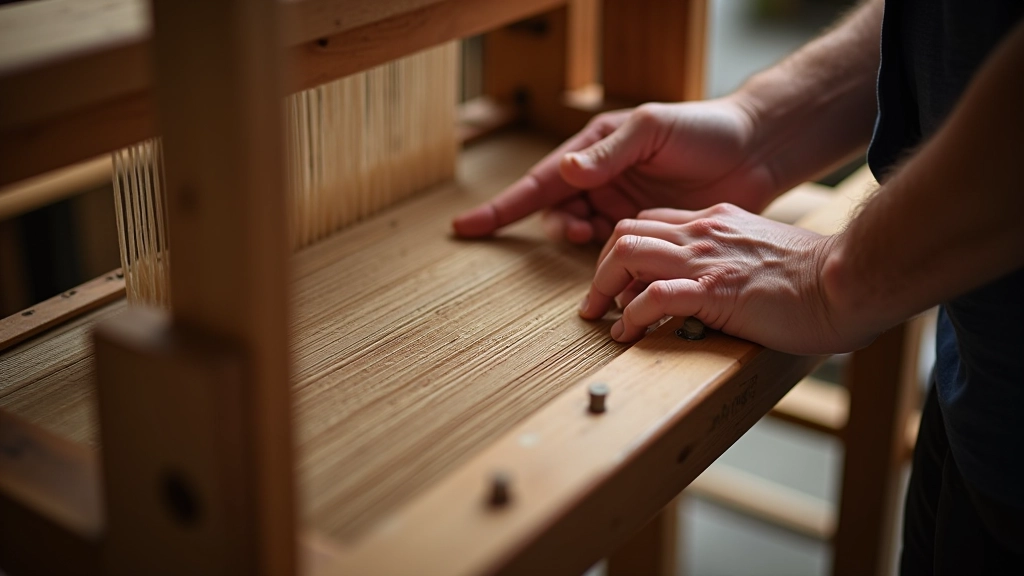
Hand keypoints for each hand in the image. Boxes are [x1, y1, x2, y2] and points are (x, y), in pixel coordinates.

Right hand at [452, 98, 779, 242]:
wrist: (756, 151)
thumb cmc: (704, 129)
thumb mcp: (653, 128)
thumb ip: (610, 151)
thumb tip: (568, 169)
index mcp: (595, 150)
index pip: (540, 181)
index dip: (502, 206)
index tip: (466, 227)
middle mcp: (602, 181)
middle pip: (554, 212)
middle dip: (553, 225)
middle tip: (575, 230)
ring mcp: (622, 208)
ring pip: (581, 236)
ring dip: (579, 243)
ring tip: (594, 240)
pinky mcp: (646, 232)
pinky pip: (614, 252)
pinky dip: (609, 260)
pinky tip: (621, 259)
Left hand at [577, 204, 873, 354]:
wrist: (850, 279)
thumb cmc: (818, 276)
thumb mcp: (762, 253)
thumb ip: (732, 258)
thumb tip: (712, 287)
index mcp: (714, 220)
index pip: (648, 222)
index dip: (623, 250)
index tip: (618, 282)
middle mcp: (703, 231)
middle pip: (625, 232)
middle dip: (601, 268)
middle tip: (597, 303)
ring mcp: (706, 258)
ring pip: (627, 253)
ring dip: (604, 288)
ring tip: (602, 318)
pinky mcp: (715, 290)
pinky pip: (653, 296)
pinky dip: (631, 316)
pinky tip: (630, 334)